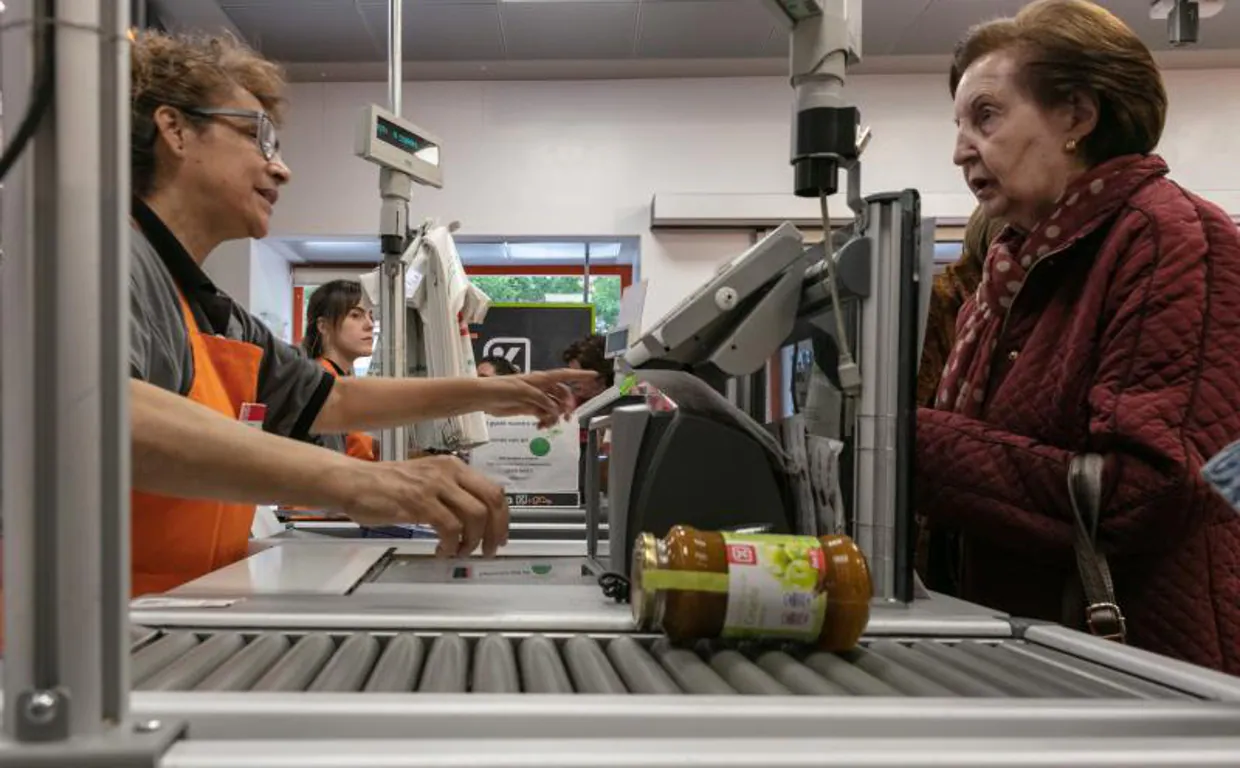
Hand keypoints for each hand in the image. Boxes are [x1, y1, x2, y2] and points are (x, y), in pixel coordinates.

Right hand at [339, 455, 509, 557]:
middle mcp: (449, 472)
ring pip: (475, 516)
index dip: (502, 517)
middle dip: (496, 531)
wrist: (354, 482)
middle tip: (488, 550)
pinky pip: (450, 527)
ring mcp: (434, 485)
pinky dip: (451, 544)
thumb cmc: (387, 485)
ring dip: (473, 541)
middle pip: (491, 501)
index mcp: (454, 466)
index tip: (500, 536)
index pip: (493, 490)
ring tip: (460, 552)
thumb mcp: (428, 481)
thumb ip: (452, 494)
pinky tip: (442, 550)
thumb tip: (477, 520)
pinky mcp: (419, 502)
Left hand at [481, 369, 600, 427]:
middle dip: (567, 405)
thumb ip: (540, 399)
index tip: (594, 375)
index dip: (579, 375)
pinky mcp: (529, 407)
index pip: (564, 375)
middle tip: (567, 417)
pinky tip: (541, 426)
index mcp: (540, 379)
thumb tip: (554, 409)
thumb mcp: (521, 392)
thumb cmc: (500, 388)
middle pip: (562, 394)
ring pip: (554, 406)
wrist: (484, 398)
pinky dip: (546, 420)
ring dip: (555, 416)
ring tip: (549, 425)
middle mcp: (540, 387)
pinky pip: (544, 414)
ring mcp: (535, 398)